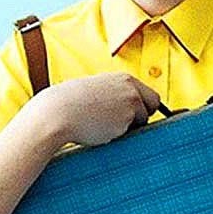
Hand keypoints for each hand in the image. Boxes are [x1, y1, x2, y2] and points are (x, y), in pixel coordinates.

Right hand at [36, 73, 161, 146]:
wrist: (57, 113)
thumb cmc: (68, 104)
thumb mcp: (95, 90)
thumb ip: (112, 95)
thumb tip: (121, 109)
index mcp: (123, 79)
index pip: (147, 93)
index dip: (142, 106)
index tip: (135, 114)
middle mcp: (131, 88)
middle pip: (154, 104)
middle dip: (144, 115)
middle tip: (126, 124)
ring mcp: (131, 102)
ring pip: (141, 121)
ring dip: (128, 127)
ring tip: (103, 125)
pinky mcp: (127, 118)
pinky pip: (129, 132)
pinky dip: (118, 134)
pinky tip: (100, 130)